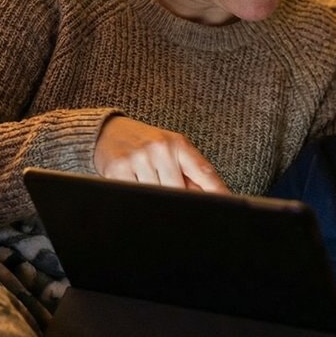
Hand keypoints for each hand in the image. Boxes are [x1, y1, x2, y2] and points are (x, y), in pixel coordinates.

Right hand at [94, 116, 227, 192]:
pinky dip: (136, 194)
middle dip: (177, 198)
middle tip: (165, 188)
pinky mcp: (118, 170)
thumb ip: (191, 173)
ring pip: (157, 196)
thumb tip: (214, 197)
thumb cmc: (145, 143)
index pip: (203, 171)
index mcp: (178, 144)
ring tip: (145, 180)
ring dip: (154, 196)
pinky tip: (132, 181)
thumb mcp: (171, 149)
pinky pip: (135, 195)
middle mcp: (160, 148)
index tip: (227, 204)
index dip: (217, 191)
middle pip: (179, 192)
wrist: (107, 132)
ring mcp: (139, 158)